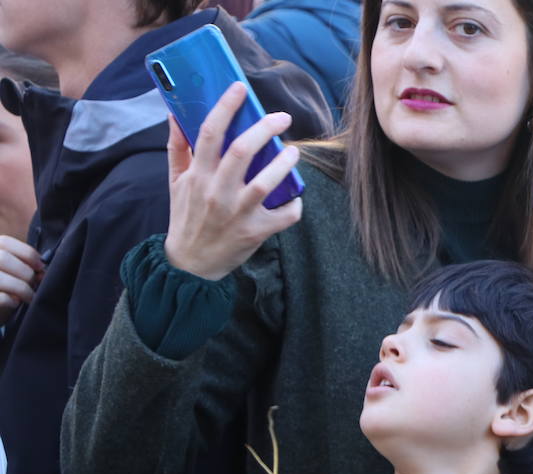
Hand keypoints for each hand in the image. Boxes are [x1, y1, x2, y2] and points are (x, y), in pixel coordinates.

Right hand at [0, 235, 42, 321]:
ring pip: (1, 279)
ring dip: (23, 289)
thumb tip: (42, 273)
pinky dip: (12, 300)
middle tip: (35, 284)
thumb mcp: (12, 274)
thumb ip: (24, 268)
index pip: (5, 242)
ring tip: (29, 296)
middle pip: (3, 258)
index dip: (27, 253)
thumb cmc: (3, 289)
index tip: (41, 266)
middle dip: (26, 272)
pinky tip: (15, 303)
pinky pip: (0, 297)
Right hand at [162, 83, 302, 280]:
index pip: (210, 133)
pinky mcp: (256, 232)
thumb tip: (176, 115)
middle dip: (265, 128)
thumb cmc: (186, 217)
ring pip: (266, 181)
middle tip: (282, 117)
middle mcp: (217, 192)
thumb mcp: (175, 182)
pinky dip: (294, 203)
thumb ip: (178, 148)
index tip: (240, 88)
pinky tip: (295, 194)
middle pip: (242, 151)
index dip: (226, 107)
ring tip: (293, 150)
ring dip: (284, 162)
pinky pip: (284, 214)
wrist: (191, 264)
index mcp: (197, 176)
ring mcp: (237, 213)